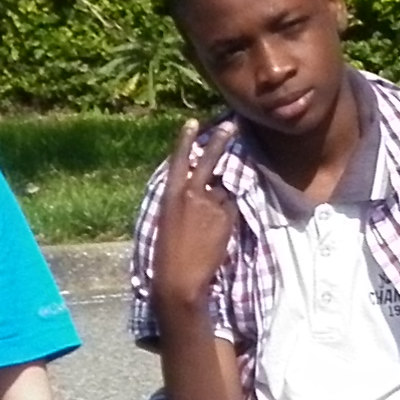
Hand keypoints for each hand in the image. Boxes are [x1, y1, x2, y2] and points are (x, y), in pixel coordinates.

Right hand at [151, 120, 239, 316]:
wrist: (180, 277)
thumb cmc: (168, 255)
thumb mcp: (168, 221)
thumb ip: (183, 201)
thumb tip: (204, 189)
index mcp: (170, 196)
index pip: (178, 161)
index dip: (185, 141)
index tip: (191, 122)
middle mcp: (191, 194)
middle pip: (209, 162)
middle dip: (220, 141)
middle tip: (232, 124)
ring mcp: (210, 204)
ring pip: (223, 196)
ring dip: (220, 207)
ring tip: (206, 232)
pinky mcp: (226, 216)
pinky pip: (231, 211)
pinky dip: (227, 220)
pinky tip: (216, 237)